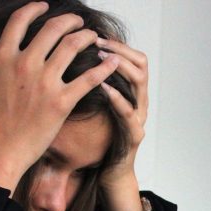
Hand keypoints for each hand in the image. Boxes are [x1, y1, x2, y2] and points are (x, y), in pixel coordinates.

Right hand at [0, 2, 119, 192]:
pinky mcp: (61, 103)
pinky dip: (103, 68)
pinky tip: (113, 62)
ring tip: (94, 36)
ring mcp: (45, 83)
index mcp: (2, 57)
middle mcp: (25, 64)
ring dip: (86, 36)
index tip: (45, 6)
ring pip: (72, 46)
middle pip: (52, 29)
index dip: (35, 8)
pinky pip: (88, 79)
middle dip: (69, 20)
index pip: (21, 20)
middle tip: (78, 21)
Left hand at [95, 37, 148, 210]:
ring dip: (119, 67)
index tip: (97, 35)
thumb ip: (91, 87)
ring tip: (100, 58)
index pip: (133, 58)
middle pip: (141, 64)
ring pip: (139, 83)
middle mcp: (140, 102)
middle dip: (119, 50)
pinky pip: (129, 112)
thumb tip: (70, 63)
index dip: (118, 44)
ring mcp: (139, 118)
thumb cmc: (99, 142)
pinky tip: (103, 87)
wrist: (109, 175)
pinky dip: (117, 97)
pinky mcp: (134, 136)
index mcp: (131, 94)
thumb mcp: (95, 108)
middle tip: (98, 42)